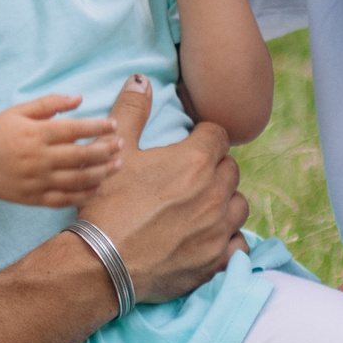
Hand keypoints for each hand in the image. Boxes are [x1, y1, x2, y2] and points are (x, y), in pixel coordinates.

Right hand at [0, 90, 126, 208]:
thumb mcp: (19, 111)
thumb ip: (50, 103)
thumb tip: (79, 98)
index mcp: (35, 133)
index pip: (74, 129)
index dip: (97, 127)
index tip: (113, 126)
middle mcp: (38, 158)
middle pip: (80, 156)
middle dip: (105, 150)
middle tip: (121, 145)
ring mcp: (36, 181)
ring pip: (77, 179)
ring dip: (101, 173)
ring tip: (117, 165)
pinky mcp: (34, 198)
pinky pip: (64, 199)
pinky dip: (84, 195)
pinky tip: (99, 189)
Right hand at [81, 83, 249, 303]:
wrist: (102, 263)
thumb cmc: (107, 205)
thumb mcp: (116, 151)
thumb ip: (132, 110)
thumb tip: (141, 80)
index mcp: (195, 161)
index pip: (218, 135)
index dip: (203, 137)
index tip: (191, 145)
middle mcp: (215, 193)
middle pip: (230, 169)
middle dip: (215, 168)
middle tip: (191, 177)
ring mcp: (219, 229)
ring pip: (239, 205)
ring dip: (225, 202)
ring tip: (202, 206)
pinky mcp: (217, 260)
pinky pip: (240, 244)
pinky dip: (229, 239)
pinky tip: (211, 237)